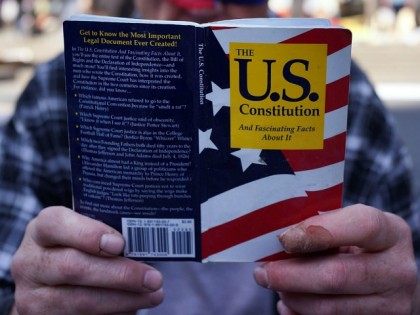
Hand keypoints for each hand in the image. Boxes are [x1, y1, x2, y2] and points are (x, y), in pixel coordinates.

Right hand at [11, 206, 163, 314]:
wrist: (51, 281)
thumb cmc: (79, 247)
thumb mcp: (85, 232)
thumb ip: (106, 231)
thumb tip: (147, 239)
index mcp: (42, 229)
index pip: (57, 224)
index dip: (89, 233)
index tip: (120, 244)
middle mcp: (30, 261)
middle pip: (73, 267)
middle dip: (119, 274)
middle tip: (154, 278)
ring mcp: (32, 295)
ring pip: (79, 301)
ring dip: (122, 299)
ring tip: (153, 295)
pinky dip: (112, 313)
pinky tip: (133, 308)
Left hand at [253, 204, 416, 314]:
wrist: (393, 279)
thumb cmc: (361, 245)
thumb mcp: (351, 226)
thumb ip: (323, 225)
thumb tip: (280, 236)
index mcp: (391, 232)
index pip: (360, 226)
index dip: (317, 231)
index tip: (283, 238)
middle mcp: (397, 270)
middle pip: (337, 275)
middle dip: (290, 274)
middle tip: (262, 272)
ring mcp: (392, 304)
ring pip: (329, 308)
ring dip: (292, 297)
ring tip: (274, 285)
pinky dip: (299, 314)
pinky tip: (289, 302)